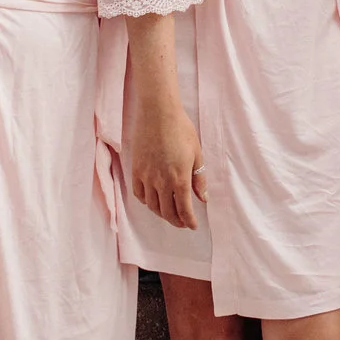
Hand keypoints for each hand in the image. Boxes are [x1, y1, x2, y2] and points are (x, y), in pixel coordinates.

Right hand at [128, 94, 206, 230]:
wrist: (158, 113)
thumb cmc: (181, 129)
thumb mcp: (196, 153)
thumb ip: (199, 178)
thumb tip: (203, 198)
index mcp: (180, 178)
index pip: (184, 209)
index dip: (189, 221)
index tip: (193, 226)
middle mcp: (161, 182)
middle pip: (167, 211)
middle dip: (176, 220)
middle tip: (183, 222)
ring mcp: (147, 177)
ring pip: (152, 206)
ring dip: (162, 214)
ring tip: (169, 213)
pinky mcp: (136, 170)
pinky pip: (139, 194)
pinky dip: (147, 202)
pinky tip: (153, 200)